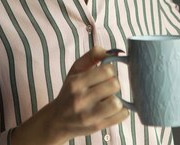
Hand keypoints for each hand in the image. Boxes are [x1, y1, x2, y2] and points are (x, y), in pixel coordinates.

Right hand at [11, 47, 128, 144]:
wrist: (57, 120)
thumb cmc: (70, 91)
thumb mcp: (75, 71)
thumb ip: (92, 56)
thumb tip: (111, 51)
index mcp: (76, 83)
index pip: (107, 70)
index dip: (109, 70)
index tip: (105, 74)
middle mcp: (81, 99)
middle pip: (114, 85)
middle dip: (113, 84)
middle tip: (106, 87)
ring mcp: (90, 115)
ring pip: (117, 102)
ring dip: (117, 99)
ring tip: (109, 98)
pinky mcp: (98, 127)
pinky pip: (122, 115)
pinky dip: (121, 111)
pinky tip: (112, 109)